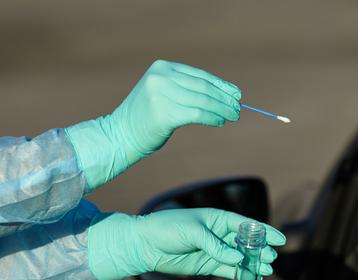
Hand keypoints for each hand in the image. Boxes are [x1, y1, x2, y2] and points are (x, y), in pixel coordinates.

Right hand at [65, 60, 240, 190]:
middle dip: (224, 98)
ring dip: (221, 109)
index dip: (221, 85)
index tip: (236, 94)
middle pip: (203, 87)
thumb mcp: (163, 93)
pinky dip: (211, 118)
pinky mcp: (164, 113)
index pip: (199, 75)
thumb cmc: (145, 117)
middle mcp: (161, 77)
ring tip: (233, 116)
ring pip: (202, 101)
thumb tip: (222, 94)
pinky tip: (220, 121)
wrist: (119, 135)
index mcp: (162, 67)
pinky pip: (196, 114)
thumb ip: (185, 88)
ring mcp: (161, 94)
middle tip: (238, 108)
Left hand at [87, 208, 285, 279]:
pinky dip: (240, 273)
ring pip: (239, 257)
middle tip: (271, 258)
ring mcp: (214, 250)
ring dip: (253, 263)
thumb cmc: (167, 228)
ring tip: (266, 270)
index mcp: (218, 218)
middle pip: (246, 242)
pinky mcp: (207, 264)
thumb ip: (216, 246)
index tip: (280, 239)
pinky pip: (228, 269)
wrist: (144, 243)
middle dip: (261, 250)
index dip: (264, 231)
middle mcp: (219, 234)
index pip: (247, 224)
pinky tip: (252, 277)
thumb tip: (237, 257)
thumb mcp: (193, 232)